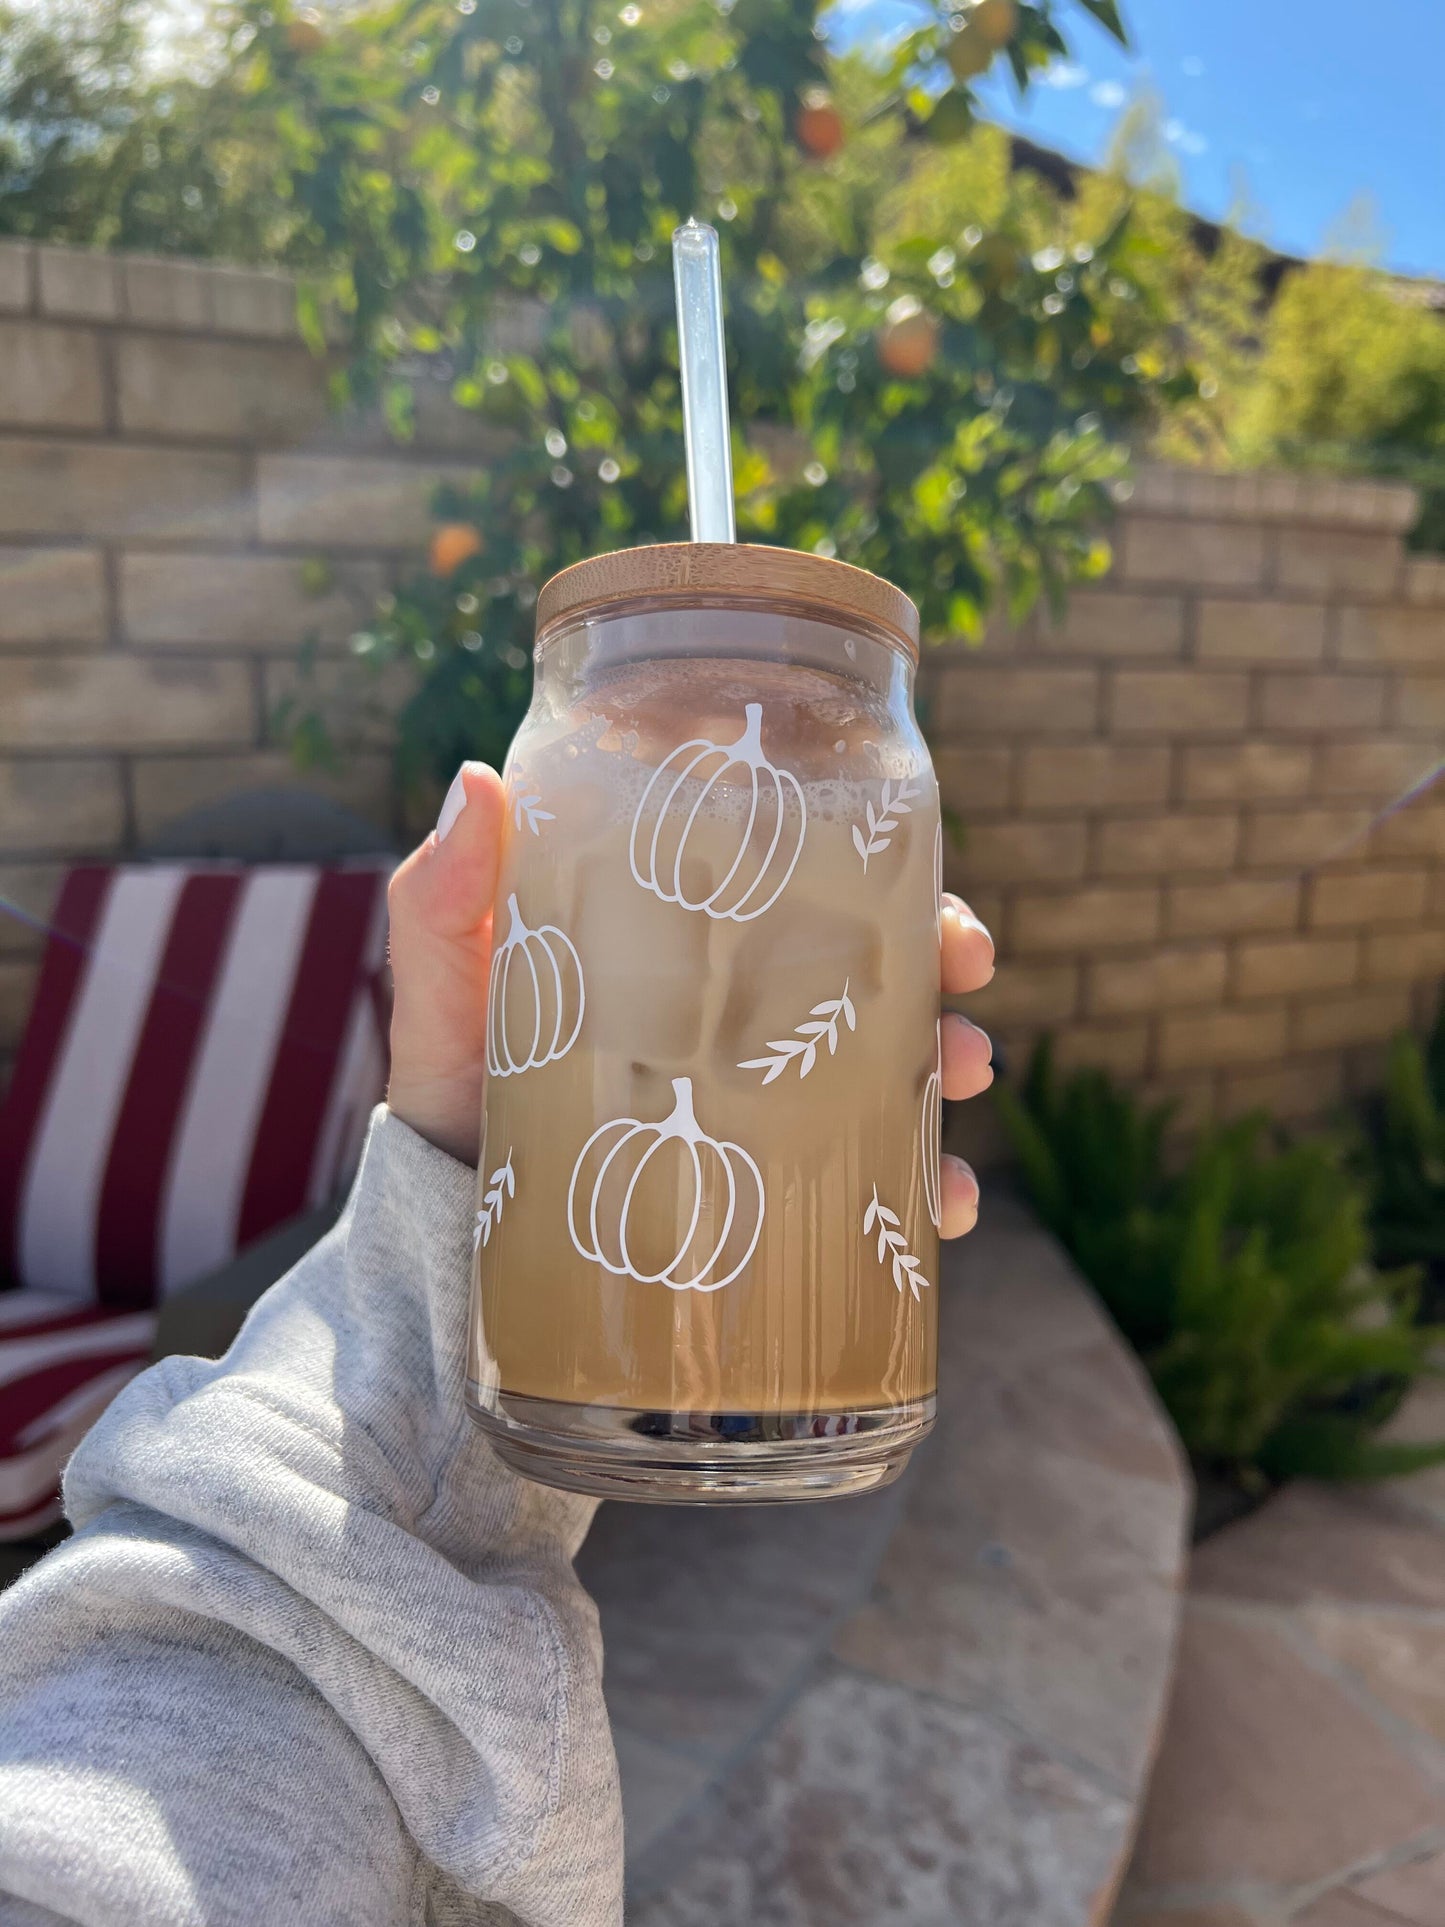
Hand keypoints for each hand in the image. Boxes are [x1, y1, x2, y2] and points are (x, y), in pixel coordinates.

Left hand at [386, 765, 996, 1235]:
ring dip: (950, 1060)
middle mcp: (742, 1008)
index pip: (796, 880)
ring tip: (964, 1076)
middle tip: (966, 971)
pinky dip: (928, 1184)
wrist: (456, 1220)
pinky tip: (947, 1199)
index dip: (876, 864)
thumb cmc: (459, 1084)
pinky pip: (874, 1175)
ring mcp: (765, 1094)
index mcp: (687, 941)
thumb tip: (477, 782)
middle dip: (942, 957)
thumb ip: (445, 902)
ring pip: (895, 1059)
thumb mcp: (446, 989)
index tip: (922, 869)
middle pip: (871, 962)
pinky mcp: (774, 1181)